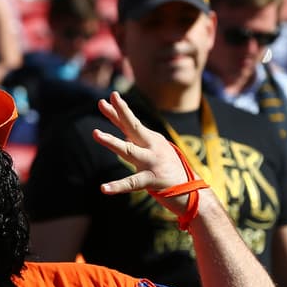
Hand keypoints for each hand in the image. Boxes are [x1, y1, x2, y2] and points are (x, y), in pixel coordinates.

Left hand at [93, 92, 194, 216]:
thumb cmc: (166, 167)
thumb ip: (133, 136)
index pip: (130, 122)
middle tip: (103, 101)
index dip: (119, 110)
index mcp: (150, 139)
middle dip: (120, 112)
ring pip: (128, 150)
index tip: (109, 96)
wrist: (190, 190)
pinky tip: (104, 188)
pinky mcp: (152, 180)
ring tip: (96, 133)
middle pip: (132, 127)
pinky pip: (131, 183)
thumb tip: (118, 120)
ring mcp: (151, 162)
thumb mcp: (152, 148)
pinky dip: (117, 186)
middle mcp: (151, 147)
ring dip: (112, 141)